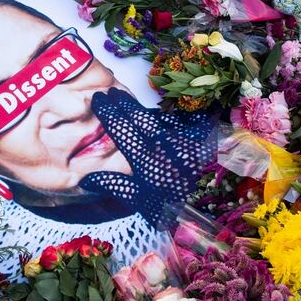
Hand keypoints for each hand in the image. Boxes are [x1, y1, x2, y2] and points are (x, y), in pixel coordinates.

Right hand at [79, 88, 215, 227]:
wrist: (212, 206)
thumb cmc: (174, 207)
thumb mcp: (141, 201)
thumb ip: (116, 185)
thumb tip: (88, 179)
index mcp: (145, 159)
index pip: (121, 128)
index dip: (108, 111)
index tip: (98, 99)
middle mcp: (163, 143)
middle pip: (139, 116)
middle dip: (123, 102)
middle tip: (111, 93)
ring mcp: (183, 137)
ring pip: (160, 116)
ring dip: (144, 108)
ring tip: (131, 102)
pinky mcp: (200, 136)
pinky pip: (182, 120)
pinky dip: (170, 116)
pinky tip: (162, 115)